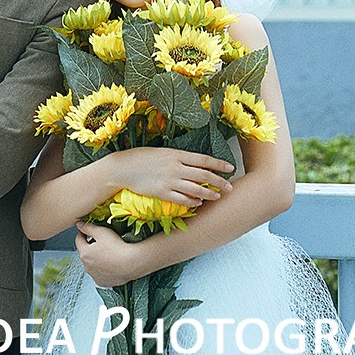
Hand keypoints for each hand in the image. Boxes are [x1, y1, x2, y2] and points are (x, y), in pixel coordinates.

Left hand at [74, 222, 145, 287]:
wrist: (131, 263)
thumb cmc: (117, 247)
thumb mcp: (101, 232)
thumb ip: (88, 227)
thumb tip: (79, 224)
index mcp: (85, 253)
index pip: (78, 240)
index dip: (83, 232)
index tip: (87, 229)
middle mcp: (87, 267)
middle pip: (85, 252)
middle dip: (91, 246)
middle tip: (102, 240)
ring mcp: (95, 276)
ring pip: (92, 264)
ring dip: (96, 258)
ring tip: (108, 251)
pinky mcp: (103, 282)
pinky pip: (100, 273)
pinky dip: (103, 268)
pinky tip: (111, 262)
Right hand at [108, 146, 235, 206]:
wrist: (124, 167)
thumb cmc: (142, 157)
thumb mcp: (162, 152)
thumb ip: (178, 157)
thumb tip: (192, 162)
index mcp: (177, 154)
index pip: (203, 159)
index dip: (218, 164)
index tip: (230, 167)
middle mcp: (176, 167)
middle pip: (203, 175)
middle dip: (219, 182)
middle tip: (230, 187)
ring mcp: (169, 180)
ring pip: (195, 189)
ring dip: (209, 194)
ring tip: (218, 197)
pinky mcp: (162, 192)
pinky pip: (182, 199)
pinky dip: (192, 202)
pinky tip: (198, 203)